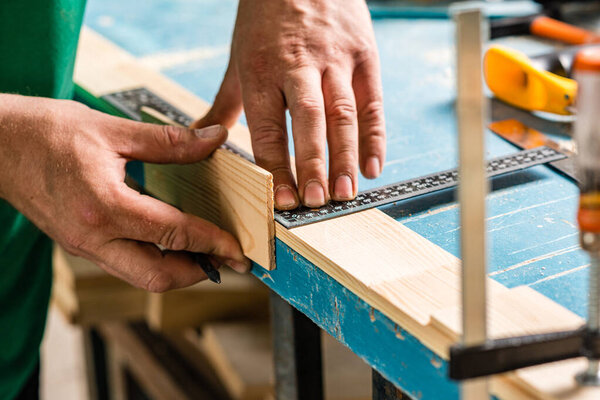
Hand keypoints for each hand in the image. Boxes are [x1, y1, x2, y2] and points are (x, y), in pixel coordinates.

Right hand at [0, 95, 249, 291]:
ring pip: (141, 276)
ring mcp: (84, 246)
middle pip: (158, 277)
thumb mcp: (111, 130)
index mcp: (104, 208)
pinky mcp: (79, 244)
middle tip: (228, 260)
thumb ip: (169, 141)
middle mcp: (93, 238)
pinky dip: (155, 259)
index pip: (174, 235)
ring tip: (206, 252)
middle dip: (200, 273)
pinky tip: (171, 241)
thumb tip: (214, 139)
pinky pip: (125, 263)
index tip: (239, 249)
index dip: (213, 243)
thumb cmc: (45, 132)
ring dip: (178, 270)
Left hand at [193, 0, 385, 209]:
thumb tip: (198, 140)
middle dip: (313, 164)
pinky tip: (373, 167)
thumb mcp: (238, 60)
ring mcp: (334, 59)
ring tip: (345, 193)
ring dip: (345, 156)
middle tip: (317, 203)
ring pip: (342, 112)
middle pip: (308, 120)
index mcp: (261, 69)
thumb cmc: (264, 21)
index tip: (283, 200)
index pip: (267, 126)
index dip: (276, 165)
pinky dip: (375, 135)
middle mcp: (298, 65)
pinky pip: (372, 100)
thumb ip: (224, 105)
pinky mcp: (363, 54)